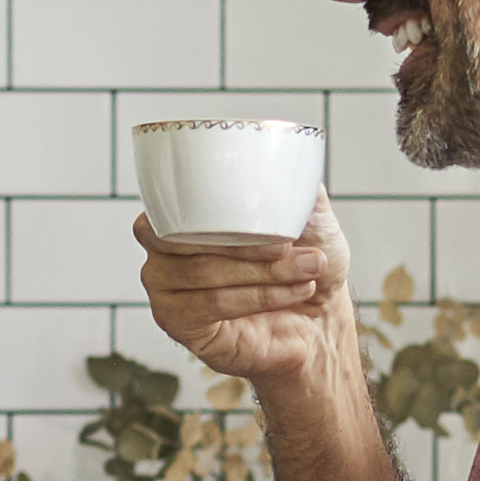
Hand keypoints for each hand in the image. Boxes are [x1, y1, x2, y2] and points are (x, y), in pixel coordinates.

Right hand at [135, 204, 354, 397]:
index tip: (269, 221)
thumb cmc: (302, 266)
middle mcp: (163, 250)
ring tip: (305, 270)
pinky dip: (258, 297)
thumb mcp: (309, 219)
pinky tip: (293, 291)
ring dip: (261, 272)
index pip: (172, 206)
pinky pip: (212, 305)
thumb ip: (296, 189)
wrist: (317, 322)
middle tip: (289, 247)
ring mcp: (165, 289)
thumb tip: (292, 157)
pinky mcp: (179, 323)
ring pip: (204, 272)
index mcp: (181, 216)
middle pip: (187, 240)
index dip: (217, 212)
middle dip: (245, 245)